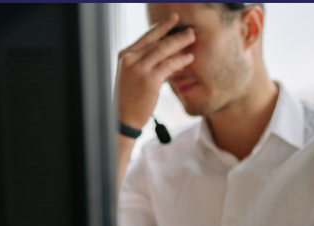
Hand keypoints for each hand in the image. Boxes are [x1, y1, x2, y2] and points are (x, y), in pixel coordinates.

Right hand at [117, 13, 194, 128]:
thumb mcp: (133, 76)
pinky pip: (168, 66)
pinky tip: (189, 58)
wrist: (122, 119)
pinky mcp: (149, 80)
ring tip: (192, 38)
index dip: (161, 27)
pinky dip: (180, 60)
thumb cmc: (129, 99)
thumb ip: (146, 64)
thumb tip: (166, 55)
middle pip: (156, 42)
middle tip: (189, 30)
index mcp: (125, 56)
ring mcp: (139, 69)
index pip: (146, 37)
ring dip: (179, 43)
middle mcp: (130, 59)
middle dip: (175, 34)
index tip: (173, 19)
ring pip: (163, 50)